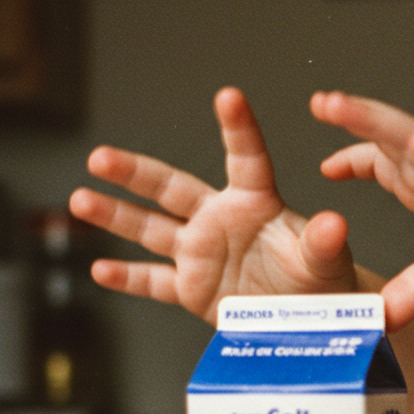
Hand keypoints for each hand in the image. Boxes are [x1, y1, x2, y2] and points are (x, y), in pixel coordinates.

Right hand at [69, 88, 356, 324]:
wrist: (311, 318)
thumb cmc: (324, 280)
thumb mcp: (326, 260)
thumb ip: (322, 242)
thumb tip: (333, 224)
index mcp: (257, 203)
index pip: (246, 158)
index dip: (238, 128)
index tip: (229, 95)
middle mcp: (221, 220)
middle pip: (171, 189)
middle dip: (134, 174)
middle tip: (101, 157)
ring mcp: (202, 253)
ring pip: (151, 230)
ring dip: (115, 216)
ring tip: (80, 198)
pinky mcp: (193, 289)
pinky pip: (154, 282)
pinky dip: (128, 278)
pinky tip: (99, 269)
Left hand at [312, 92, 413, 328]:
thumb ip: (408, 296)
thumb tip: (377, 324)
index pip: (378, 161)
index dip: (351, 159)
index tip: (326, 168)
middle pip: (383, 139)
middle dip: (350, 118)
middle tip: (319, 101)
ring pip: (408, 138)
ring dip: (373, 120)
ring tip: (339, 105)